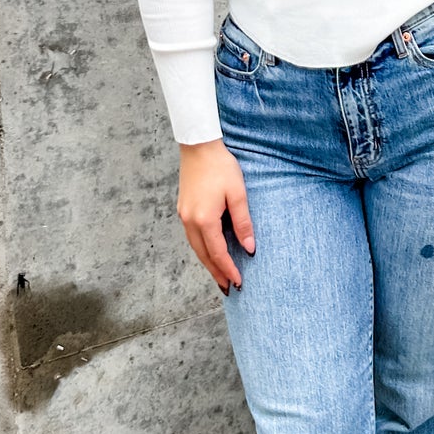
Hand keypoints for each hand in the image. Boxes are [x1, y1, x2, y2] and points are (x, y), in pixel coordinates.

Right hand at [177, 139, 254, 292]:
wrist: (198, 146)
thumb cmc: (221, 167)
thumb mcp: (237, 194)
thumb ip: (243, 222)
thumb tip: (249, 247)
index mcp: (204, 219)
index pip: (218, 253)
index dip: (228, 269)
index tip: (238, 282)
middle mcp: (190, 221)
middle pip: (203, 255)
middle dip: (216, 272)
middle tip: (228, 288)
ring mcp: (184, 215)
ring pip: (196, 247)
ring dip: (208, 263)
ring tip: (220, 275)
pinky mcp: (183, 209)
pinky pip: (192, 237)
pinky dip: (202, 249)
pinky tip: (210, 252)